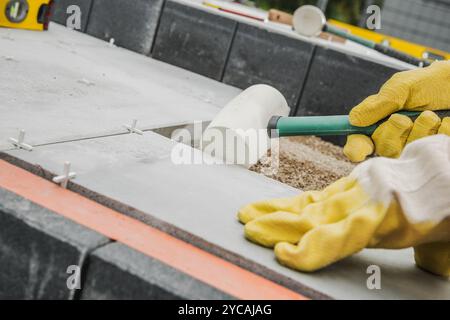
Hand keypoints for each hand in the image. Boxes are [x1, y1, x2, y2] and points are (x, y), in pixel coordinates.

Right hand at [238, 135, 449, 276]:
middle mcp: (367, 199)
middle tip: (248, 228)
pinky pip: (322, 193)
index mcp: (390, 217)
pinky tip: (280, 207)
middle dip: (278, 224)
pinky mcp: (356, 180)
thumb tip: (420, 270)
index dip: (308, 249)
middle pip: (315, 216)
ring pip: (312, 202)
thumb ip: (426, 258)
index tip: (283, 253)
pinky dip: (298, 203)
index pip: (338, 237)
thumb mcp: (446, 242)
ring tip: (250, 213)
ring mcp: (359, 187)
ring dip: (278, 210)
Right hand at [344, 61, 449, 161]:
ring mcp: (418, 148)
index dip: (356, 148)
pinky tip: (447, 123)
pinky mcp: (435, 152)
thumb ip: (378, 103)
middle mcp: (397, 138)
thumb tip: (354, 119)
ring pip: (408, 151)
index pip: (360, 142)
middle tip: (404, 117)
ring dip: (420, 130)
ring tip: (432, 115)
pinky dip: (441, 133)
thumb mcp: (403, 86)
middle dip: (392, 132)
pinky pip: (433, 151)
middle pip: (382, 149)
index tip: (358, 149)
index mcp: (382, 122)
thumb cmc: (436, 83)